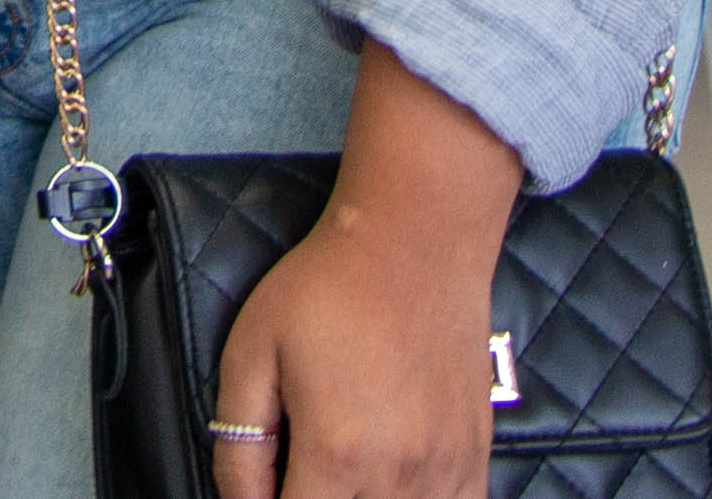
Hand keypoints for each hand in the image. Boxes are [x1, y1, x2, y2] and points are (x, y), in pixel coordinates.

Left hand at [209, 44, 522, 498]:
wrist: (416, 239)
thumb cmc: (329, 286)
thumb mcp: (251, 353)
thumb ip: (238, 445)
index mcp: (338, 455)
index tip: (270, 484)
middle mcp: (399, 475)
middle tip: (301, 468)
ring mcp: (444, 470)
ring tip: (343, 467)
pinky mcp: (473, 457)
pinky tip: (391, 482)